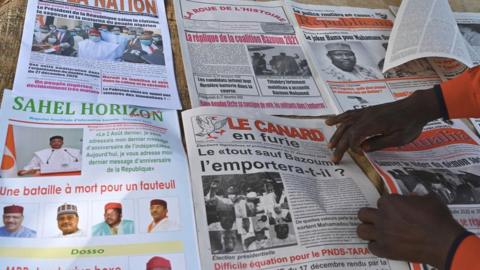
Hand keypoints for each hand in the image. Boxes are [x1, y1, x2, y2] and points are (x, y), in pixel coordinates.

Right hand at [325, 89, 441, 162]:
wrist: (416, 107)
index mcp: (374, 123)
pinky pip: (349, 114)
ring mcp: (365, 112)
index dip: (353, 147)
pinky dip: (339, 118)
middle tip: (334, 159)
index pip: (355, 136)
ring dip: (336, 134)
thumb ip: (380, 142)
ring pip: (345, 122)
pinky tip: (332, 122)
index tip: (358, 155)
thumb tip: (363, 148)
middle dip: (339, 146)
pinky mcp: (367, 110)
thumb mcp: (399, 138)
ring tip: (329, 144)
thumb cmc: (410, 124)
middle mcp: (366, 116)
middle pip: (347, 131)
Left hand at [357, 194, 464, 268]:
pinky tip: (385, 245)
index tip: (396, 210)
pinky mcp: (385, 249)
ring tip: (377, 232)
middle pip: (363, 214)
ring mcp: (382, 234)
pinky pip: (372, 247)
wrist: (443, 242)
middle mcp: (382, 217)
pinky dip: (377, 246)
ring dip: (368, 230)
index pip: (381, 201)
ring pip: (361, 230)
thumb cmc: (438, 219)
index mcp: (390, 202)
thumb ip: (416, 197)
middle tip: (379, 219)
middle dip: (370, 216)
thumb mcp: (429, 199)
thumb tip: (411, 197)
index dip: (389, 205)